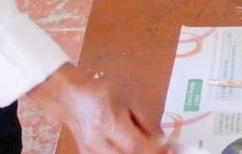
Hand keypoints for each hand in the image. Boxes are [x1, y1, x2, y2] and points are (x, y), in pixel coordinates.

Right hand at [28, 65, 169, 153]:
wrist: (71, 99)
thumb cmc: (102, 94)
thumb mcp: (130, 100)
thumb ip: (148, 123)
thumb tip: (164, 142)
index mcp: (110, 121)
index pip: (134, 146)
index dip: (155, 151)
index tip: (171, 149)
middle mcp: (98, 141)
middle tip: (163, 151)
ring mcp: (91, 152)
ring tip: (149, 149)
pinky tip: (134, 150)